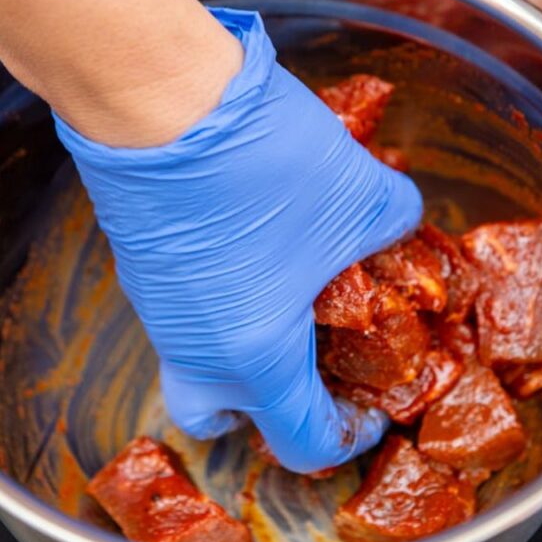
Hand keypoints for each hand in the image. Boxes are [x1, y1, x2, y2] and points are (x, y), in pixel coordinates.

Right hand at [54, 8, 422, 473]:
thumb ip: (395, 226)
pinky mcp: (139, 263)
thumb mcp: (359, 197)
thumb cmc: (262, 167)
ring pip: (197, 358)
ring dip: (244, 342)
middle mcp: (195, 350)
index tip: (367, 411)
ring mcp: (156, 307)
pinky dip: (219, 297)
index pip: (302, 441)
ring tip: (292, 284)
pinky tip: (252, 241)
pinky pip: (182, 307)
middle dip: (265, 407)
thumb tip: (402, 226)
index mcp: (255, 359)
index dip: (346, 437)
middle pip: (220, 418)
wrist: (160, 99)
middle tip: (308, 364)